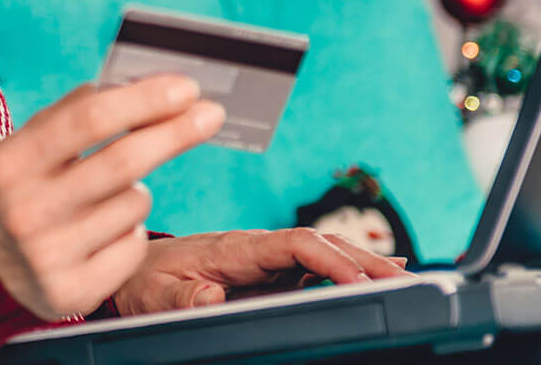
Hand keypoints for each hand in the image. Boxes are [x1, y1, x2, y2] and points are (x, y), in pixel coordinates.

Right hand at [0, 75, 223, 319]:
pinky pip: (133, 246)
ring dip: (138, 191)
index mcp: (10, 164)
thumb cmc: (19, 189)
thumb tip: (142, 86)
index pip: (88, 120)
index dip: (143, 100)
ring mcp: (47, 257)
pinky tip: (101, 233)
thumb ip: (75, 114)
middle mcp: (24, 212)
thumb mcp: (26, 147)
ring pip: (134, 205)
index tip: (185, 88)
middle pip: (123, 162)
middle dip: (175, 133)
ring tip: (105, 197)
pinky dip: (130, 232)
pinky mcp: (70, 293)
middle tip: (210, 115)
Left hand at [110, 228, 413, 314]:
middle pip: (321, 246)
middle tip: (406, 280)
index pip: (294, 245)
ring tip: (405, 278)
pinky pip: (314, 267)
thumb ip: (186, 295)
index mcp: (235, 247)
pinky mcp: (268, 272)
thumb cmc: (145, 281)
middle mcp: (258, 248)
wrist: (135, 272)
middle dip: (364, 260)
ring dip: (363, 264)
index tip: (358, 278)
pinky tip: (377, 273)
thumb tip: (214, 294)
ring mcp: (266, 259)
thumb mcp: (157, 294)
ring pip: (323, 254)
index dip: (330, 259)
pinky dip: (348, 268)